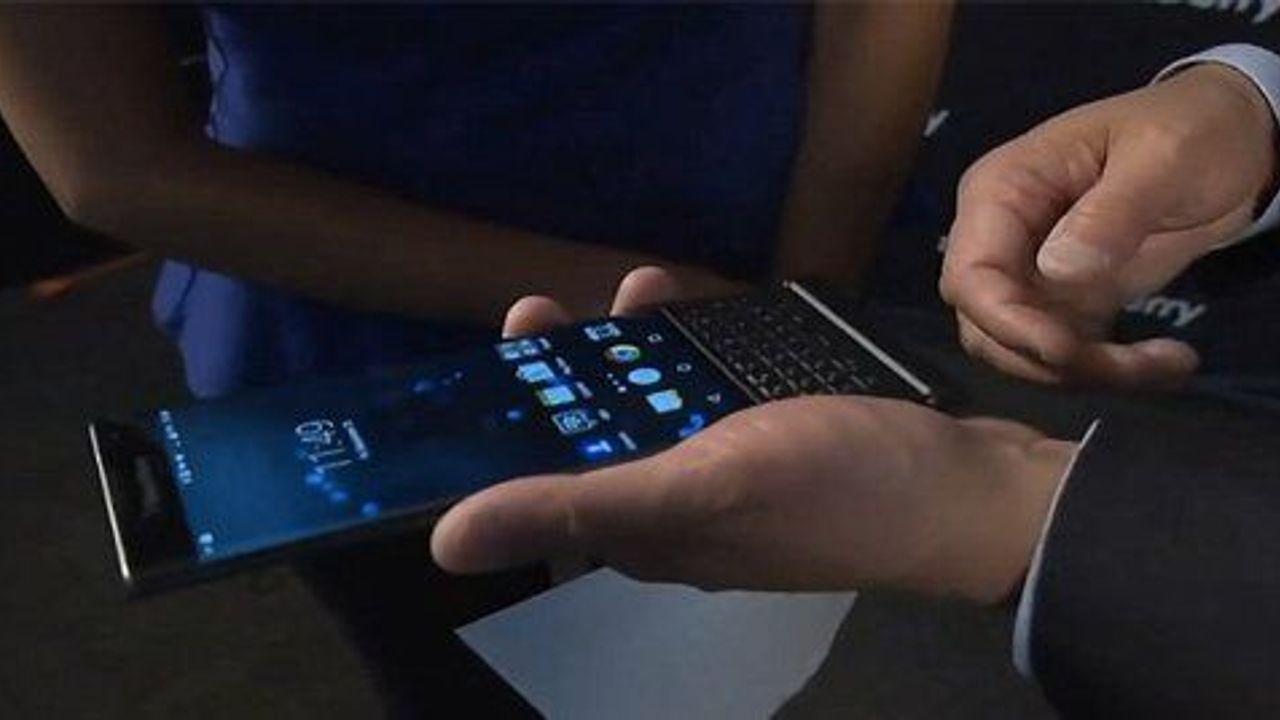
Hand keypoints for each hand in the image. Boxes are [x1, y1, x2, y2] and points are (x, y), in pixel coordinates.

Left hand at [432, 267, 1075, 603]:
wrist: (965, 489)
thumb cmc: (831, 489)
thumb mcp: (693, 492)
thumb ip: (576, 508)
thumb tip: (444, 544)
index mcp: (640, 536)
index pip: (545, 482)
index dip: (511, 420)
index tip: (506, 346)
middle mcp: (673, 511)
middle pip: (593, 437)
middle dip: (568, 370)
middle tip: (555, 304)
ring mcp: (724, 473)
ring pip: (651, 407)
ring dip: (629, 349)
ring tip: (642, 287)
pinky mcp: (768, 441)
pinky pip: (706, 393)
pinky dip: (691, 351)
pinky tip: (696, 307)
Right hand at [941, 63, 1277, 387]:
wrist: (1232, 138)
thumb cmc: (1189, 129)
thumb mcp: (1161, 156)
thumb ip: (1110, 212)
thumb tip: (1056, 269)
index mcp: (1001, 191)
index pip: (970, 274)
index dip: (1007, 322)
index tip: (1067, 351)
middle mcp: (1000, 238)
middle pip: (985, 324)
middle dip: (1049, 359)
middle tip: (1130, 367)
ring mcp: (1028, 274)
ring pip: (1020, 351)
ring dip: (1083, 373)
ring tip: (1163, 363)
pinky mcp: (1063, 303)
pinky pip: (1061, 356)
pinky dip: (1106, 372)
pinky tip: (1164, 362)